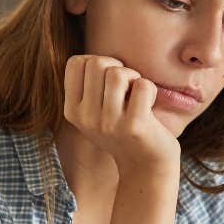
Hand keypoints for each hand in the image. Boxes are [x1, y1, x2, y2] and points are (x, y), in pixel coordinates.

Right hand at [63, 55, 180, 177]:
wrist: (145, 165)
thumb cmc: (123, 128)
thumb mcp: (95, 110)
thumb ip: (89, 84)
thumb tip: (92, 58)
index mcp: (72, 111)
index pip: (76, 62)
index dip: (97, 62)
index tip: (108, 81)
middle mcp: (86, 118)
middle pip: (97, 63)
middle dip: (118, 67)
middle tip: (127, 88)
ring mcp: (109, 124)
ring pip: (118, 73)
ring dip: (134, 78)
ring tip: (137, 96)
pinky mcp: (134, 127)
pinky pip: (143, 85)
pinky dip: (150, 89)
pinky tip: (148, 106)